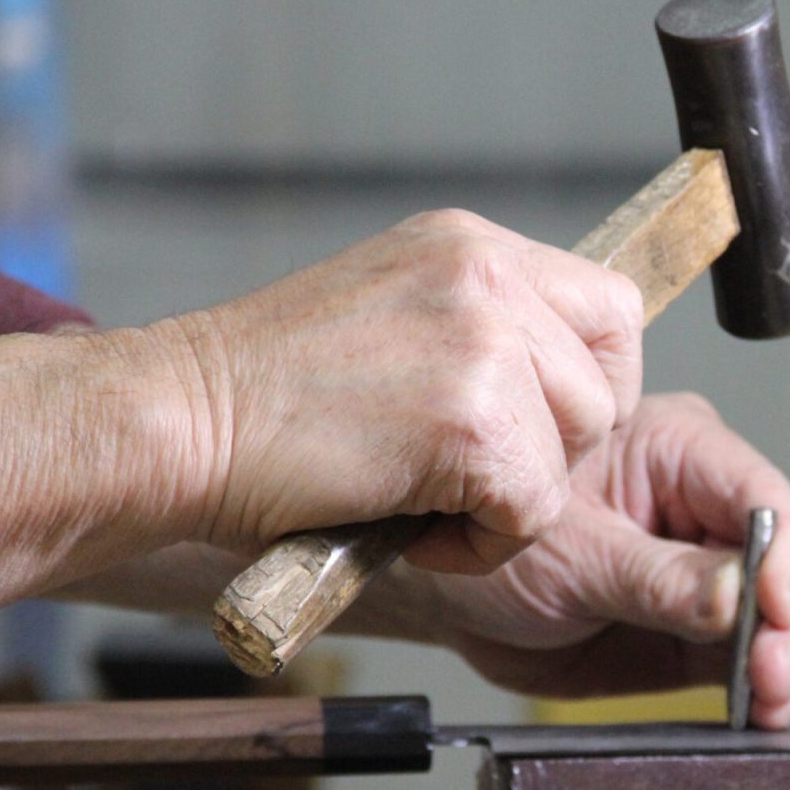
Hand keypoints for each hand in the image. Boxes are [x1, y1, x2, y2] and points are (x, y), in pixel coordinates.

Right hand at [156, 209, 642, 572]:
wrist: (177, 423)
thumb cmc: (265, 396)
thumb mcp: (392, 313)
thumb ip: (480, 328)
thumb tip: (562, 386)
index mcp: (472, 245)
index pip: (612, 310)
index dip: (588, 385)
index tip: (530, 426)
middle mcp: (490, 275)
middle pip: (609, 387)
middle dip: (555, 450)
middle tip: (464, 471)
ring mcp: (487, 343)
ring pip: (578, 451)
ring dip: (511, 499)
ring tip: (422, 496)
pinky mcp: (477, 421)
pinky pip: (534, 512)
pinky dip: (478, 544)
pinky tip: (407, 521)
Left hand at [352, 393, 789, 727]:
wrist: (447, 589)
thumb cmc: (491, 540)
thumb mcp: (567, 551)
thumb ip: (655, 577)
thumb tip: (736, 598)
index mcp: (683, 454)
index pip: (766, 503)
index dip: (787, 563)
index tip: (773, 617)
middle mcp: (716, 513)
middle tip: (767, 688)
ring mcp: (721, 579)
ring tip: (782, 712)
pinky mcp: (710, 639)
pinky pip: (779, 658)